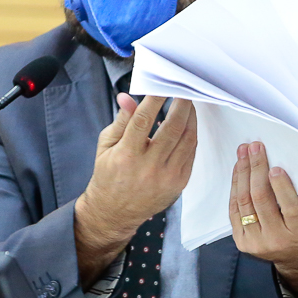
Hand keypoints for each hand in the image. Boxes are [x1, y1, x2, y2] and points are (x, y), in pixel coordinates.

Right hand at [74, 94, 195, 285]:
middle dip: (181, 105)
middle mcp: (149, 167)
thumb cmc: (108, 175)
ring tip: (188, 104)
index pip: (144, 120)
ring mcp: (167, 176)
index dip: (155, 99)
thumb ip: (121, 121)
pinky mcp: (179, 183)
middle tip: (183, 91)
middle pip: (173, 128)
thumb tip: (128, 97)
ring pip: (187, 140)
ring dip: (191, 118)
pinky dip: (192, 136)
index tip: (162, 85)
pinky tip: (189, 125)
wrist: (115, 212)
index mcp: (127, 155)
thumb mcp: (106, 146)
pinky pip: (191, 154)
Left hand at [229, 141, 297, 297]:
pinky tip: (238, 170)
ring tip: (243, 153)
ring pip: (244, 203)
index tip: (275, 167)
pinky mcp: (242, 242)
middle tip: (254, 147)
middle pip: (261, 200)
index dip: (281, 186)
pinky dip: (235, 187)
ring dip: (242, 174)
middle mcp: (276, 239)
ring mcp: (256, 242)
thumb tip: (289, 160)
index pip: (290, 207)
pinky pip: (235, 210)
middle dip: (256, 170)